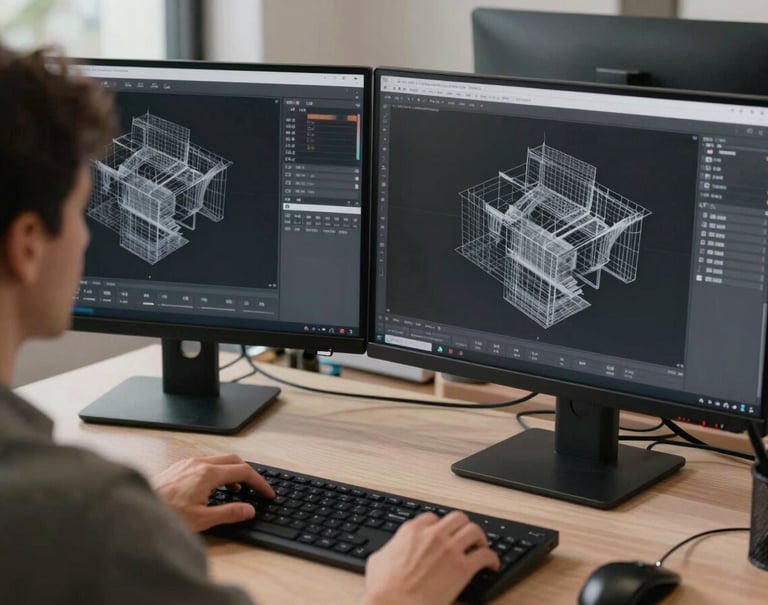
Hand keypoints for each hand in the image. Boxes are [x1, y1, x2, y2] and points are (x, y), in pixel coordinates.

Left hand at [152, 454, 273, 531]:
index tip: (267, 493)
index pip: (243, 471)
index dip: (259, 482)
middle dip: (248, 472)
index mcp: (208, 474)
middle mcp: (198, 463)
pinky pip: (204, 462)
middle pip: (233, 460)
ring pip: (218, 460)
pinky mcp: (178, 467)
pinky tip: (213, 487)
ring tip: (237, 489)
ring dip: (232, 471)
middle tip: (256, 487)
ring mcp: (187, 463)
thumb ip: (229, 513)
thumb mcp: (202, 519)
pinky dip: (217, 471)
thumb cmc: (166, 516)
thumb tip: (249, 510)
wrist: (136, 512)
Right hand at [363, 511, 499, 604]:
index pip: (432, 518)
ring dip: (480, 538)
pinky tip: (491, 565)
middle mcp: (433, 535)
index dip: (440, 527)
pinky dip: (491, 558)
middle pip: (457, 518)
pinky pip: (485, 555)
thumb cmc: (383, 589)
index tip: (444, 535)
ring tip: (481, 547)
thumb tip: (388, 552)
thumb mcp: (377, 560)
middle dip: (463, 526)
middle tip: (466, 537)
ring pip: (474, 530)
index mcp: (412, 531)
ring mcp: (449, 550)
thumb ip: (388, 550)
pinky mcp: (463, 568)